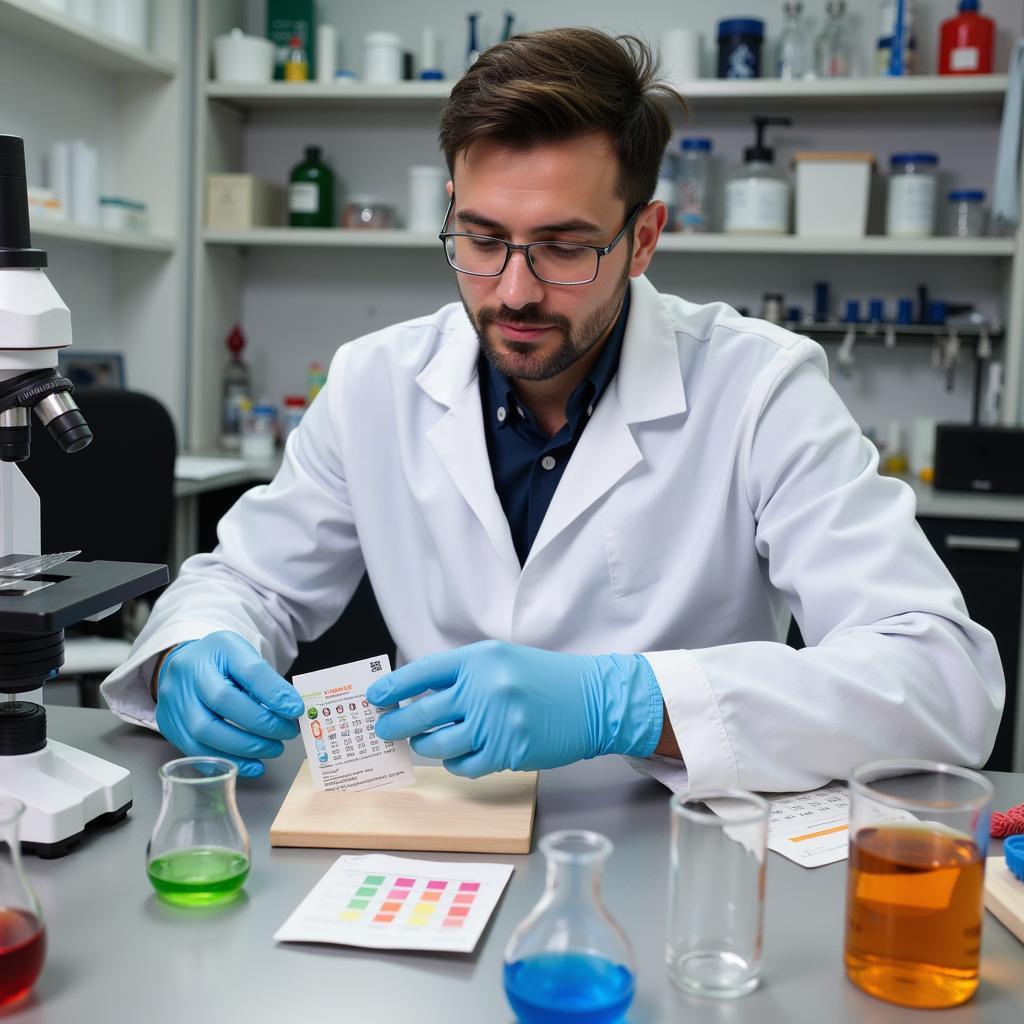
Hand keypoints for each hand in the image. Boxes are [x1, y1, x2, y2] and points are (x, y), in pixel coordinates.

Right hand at [155, 631, 304, 777]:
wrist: (187, 665)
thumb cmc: (223, 663)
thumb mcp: (247, 657)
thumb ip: (268, 681)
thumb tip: (291, 710)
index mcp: (218, 648)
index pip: (248, 671)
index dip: (274, 693)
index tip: (296, 710)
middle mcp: (189, 672)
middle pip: (223, 701)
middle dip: (262, 723)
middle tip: (287, 733)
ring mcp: (175, 700)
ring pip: (205, 731)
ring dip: (246, 747)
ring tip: (273, 749)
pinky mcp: (169, 725)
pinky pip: (196, 751)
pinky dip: (228, 761)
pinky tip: (252, 765)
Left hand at [367, 640, 661, 777]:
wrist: (592, 700)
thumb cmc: (544, 679)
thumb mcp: (502, 661)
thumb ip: (463, 674)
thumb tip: (416, 695)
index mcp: (480, 659)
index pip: (424, 672)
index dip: (394, 686)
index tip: (375, 698)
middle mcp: (485, 687)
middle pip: (423, 711)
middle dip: (396, 723)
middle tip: (383, 730)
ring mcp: (496, 722)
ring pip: (439, 743)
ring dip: (424, 746)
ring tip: (420, 744)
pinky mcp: (508, 751)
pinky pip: (464, 765)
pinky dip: (454, 763)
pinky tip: (454, 757)